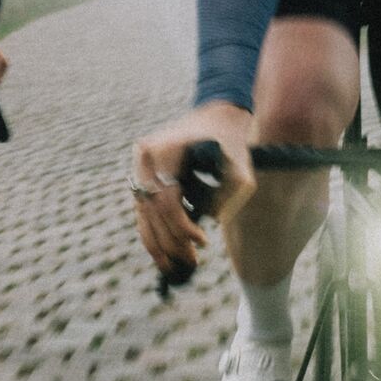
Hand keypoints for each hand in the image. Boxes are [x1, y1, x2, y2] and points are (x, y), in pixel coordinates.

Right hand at [131, 102, 253, 273]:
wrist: (217, 112)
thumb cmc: (230, 136)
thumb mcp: (240, 160)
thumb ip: (234, 189)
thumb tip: (214, 220)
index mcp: (160, 151)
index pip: (166, 200)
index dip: (183, 226)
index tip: (203, 240)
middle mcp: (143, 160)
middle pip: (151, 211)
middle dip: (171, 241)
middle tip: (192, 262)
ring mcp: (139, 168)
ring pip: (143, 215)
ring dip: (158, 243)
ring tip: (175, 267)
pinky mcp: (143, 177)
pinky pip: (145, 211)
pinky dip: (154, 233)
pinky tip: (166, 254)